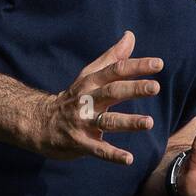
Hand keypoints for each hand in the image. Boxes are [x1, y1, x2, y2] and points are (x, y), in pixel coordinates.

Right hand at [31, 30, 161, 164]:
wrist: (36, 122)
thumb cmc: (72, 97)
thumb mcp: (89, 75)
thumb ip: (112, 57)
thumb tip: (130, 35)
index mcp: (91, 82)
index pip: (116, 70)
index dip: (137, 67)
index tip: (159, 64)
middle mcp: (87, 100)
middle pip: (112, 92)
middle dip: (133, 89)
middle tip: (155, 87)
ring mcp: (83, 122)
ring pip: (107, 121)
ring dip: (128, 122)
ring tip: (149, 123)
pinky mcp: (79, 143)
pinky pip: (98, 150)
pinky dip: (112, 155)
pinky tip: (129, 159)